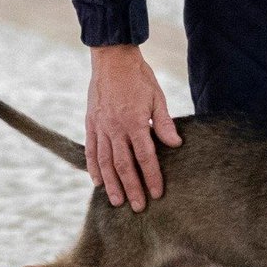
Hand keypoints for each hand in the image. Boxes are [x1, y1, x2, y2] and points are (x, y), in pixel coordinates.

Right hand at [86, 45, 180, 210]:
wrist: (112, 59)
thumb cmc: (139, 77)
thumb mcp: (157, 97)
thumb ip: (165, 123)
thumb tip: (176, 144)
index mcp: (135, 122)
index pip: (145, 157)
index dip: (152, 176)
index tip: (158, 193)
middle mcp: (115, 128)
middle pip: (124, 165)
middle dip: (132, 188)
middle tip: (139, 207)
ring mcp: (100, 127)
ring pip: (105, 163)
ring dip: (112, 184)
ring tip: (117, 202)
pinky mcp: (91, 123)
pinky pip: (91, 151)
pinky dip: (94, 168)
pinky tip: (98, 182)